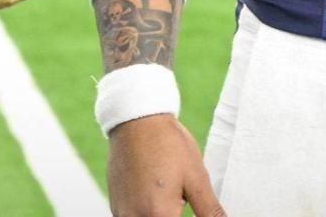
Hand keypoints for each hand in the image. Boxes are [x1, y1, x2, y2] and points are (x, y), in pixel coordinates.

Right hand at [107, 114, 225, 216]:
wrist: (136, 119)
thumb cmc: (169, 145)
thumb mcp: (197, 178)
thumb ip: (210, 211)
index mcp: (158, 215)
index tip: (189, 208)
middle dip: (174, 215)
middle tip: (182, 202)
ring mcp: (121, 213)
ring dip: (160, 215)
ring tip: (171, 198)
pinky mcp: (115, 205)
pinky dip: (146, 214)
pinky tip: (156, 197)